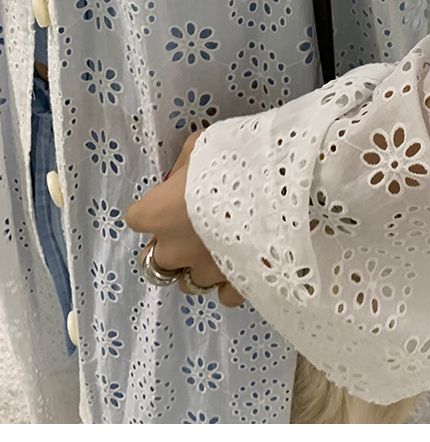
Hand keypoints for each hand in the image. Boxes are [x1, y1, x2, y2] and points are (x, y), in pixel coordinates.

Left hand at [125, 130, 244, 307]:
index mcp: (158, 214)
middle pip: (158, 260)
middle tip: (195, 228)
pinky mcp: (237, 285)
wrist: (281, 185)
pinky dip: (230, 283)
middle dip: (173, 247)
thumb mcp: (200, 146)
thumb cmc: (234, 159)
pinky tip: (243, 264)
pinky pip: (224, 295)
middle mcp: (175, 249)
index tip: (170, 201)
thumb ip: (182, 169)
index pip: (136, 219)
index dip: (153, 210)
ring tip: (222, 248)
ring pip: (190, 282)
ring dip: (199, 267)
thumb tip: (178, 181)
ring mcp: (205, 271)